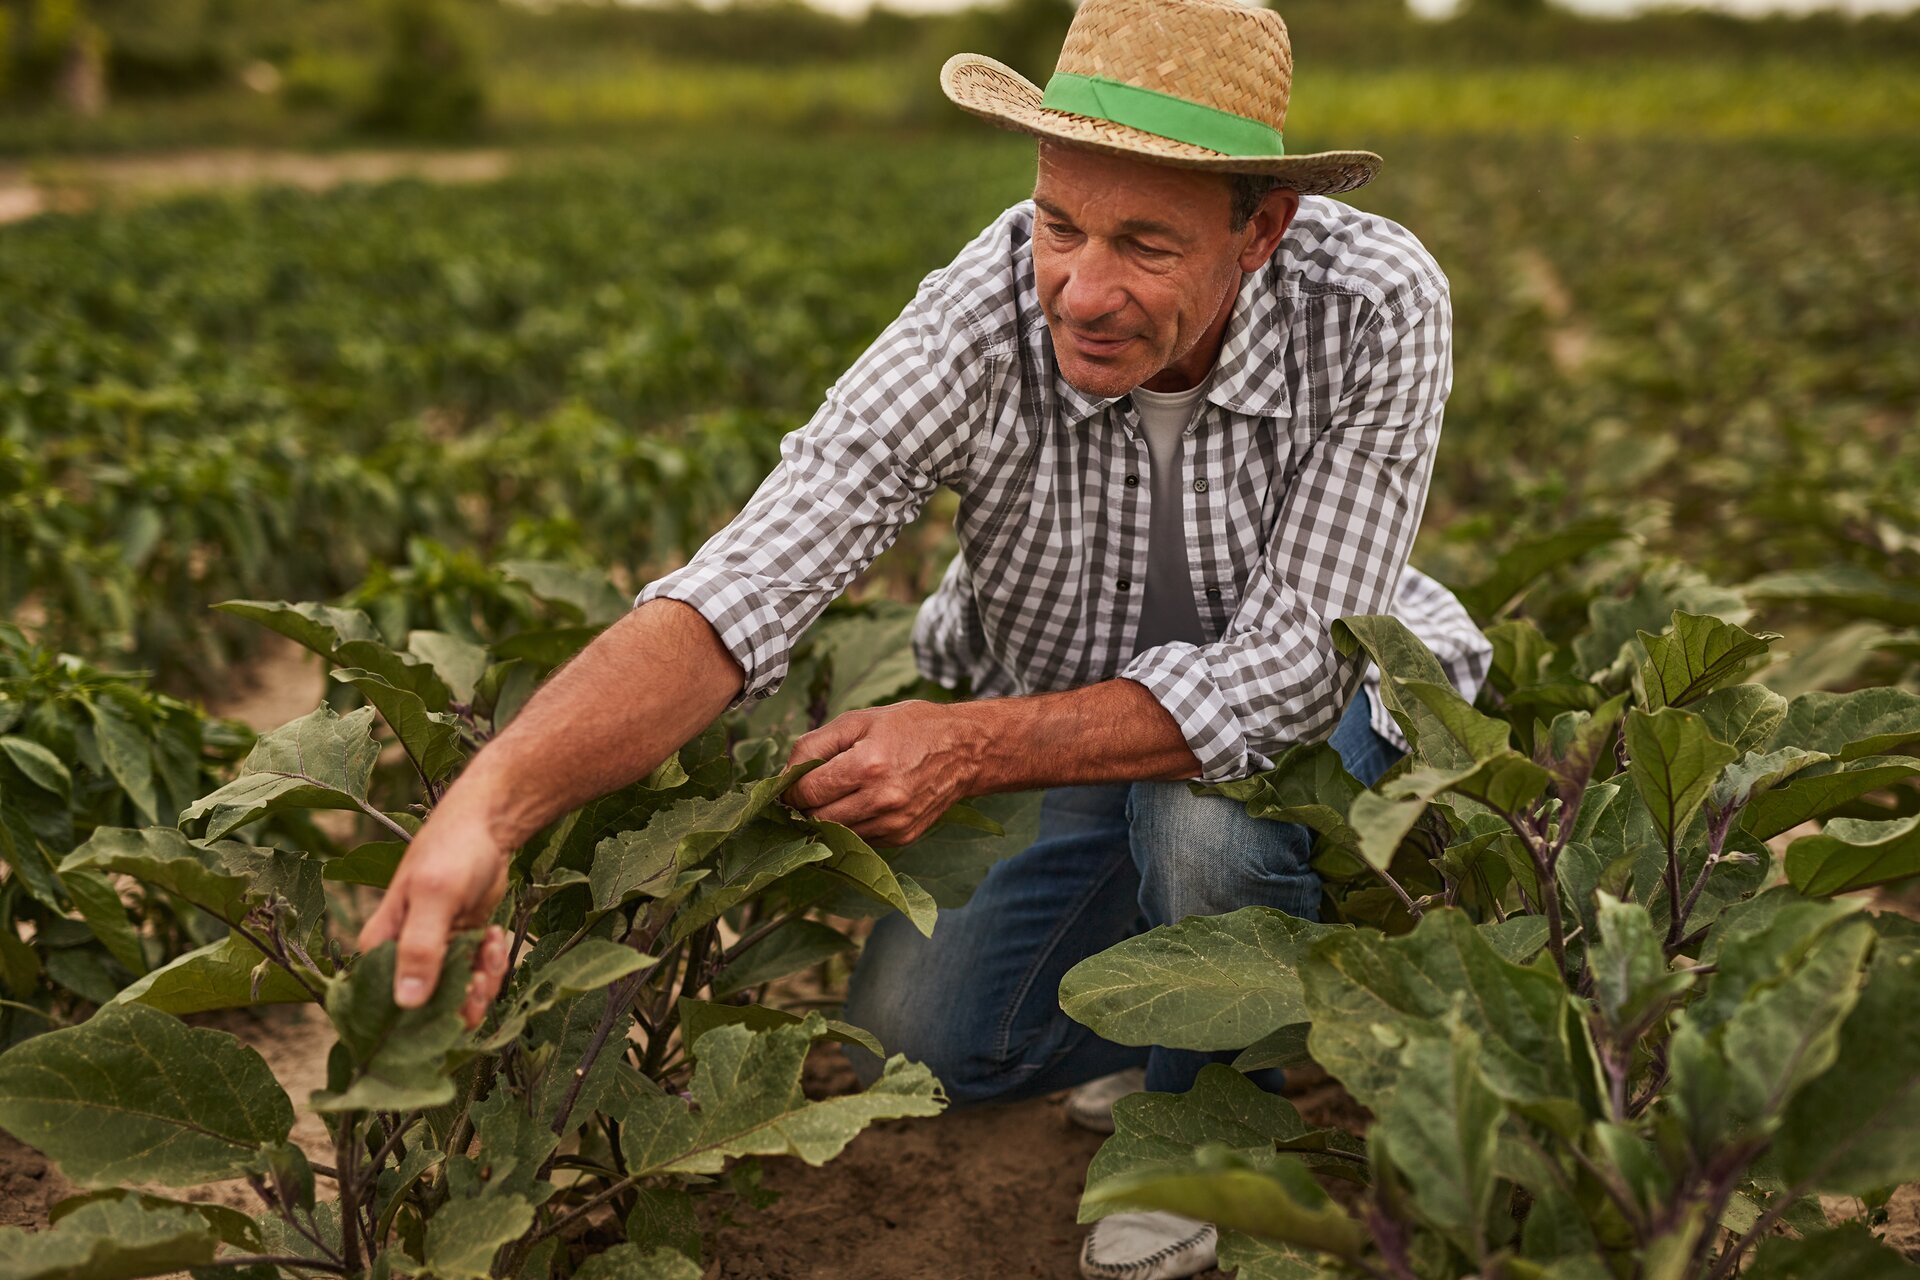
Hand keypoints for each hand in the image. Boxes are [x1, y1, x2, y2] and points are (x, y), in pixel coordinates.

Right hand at [356, 803, 512, 1027]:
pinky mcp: (461, 949)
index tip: (456, 996)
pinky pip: (474, 977)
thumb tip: (406, 1002)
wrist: (488, 826)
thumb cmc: (452, 850)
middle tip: (482, 976)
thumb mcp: (435, 896)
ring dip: (481, 982)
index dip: (421, 1016)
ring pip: (456, 996)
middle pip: (426, 1008)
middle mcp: (402, 956)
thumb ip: (421, 947)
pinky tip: (494, 937)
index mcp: (381, 946)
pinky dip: (490, 965)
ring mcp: (434, 954)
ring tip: (491, 949)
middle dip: (460, 1000)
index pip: (387, 1003)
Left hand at [782, 700, 980, 845]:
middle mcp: (881, 800)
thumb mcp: (860, 720)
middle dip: (807, 805)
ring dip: (828, 817)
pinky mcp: (902, 837)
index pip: (807, 792)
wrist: (965, 750)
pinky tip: (864, 802)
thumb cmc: (911, 728)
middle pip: (816, 819)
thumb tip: (785, 775)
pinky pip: (859, 839)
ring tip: (841, 792)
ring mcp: (893, 823)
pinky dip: (853, 824)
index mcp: (867, 765)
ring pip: (835, 834)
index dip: (791, 788)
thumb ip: (814, 745)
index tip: (794, 781)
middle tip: (814, 787)